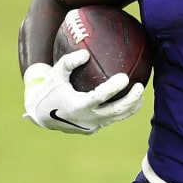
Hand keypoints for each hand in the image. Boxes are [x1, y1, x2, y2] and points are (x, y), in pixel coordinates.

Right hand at [23, 49, 143, 134]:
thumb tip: (86, 53)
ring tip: (141, 94)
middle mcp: (87, 118)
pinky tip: (131, 100)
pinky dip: (122, 111)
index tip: (125, 77)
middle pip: (115, 111)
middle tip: (140, 86)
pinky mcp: (93, 129)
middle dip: (131, 100)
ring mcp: (91, 126)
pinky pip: (111, 119)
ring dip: (131, 107)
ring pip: (117, 118)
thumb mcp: (56, 73)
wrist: (41, 115)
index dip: (114, 88)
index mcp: (77, 105)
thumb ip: (69, 62)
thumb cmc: (51, 89)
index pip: (100, 97)